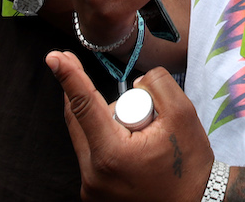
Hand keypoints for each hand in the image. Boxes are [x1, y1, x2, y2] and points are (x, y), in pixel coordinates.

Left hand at [47, 51, 211, 201]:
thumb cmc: (189, 165)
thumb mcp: (183, 114)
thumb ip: (157, 85)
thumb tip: (134, 84)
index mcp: (112, 155)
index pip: (84, 106)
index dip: (70, 77)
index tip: (55, 57)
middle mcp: (92, 175)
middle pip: (82, 121)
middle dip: (108, 107)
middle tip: (144, 118)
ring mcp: (90, 189)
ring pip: (89, 138)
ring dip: (111, 128)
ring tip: (146, 143)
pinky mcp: (93, 194)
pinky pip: (93, 155)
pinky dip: (111, 144)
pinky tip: (138, 155)